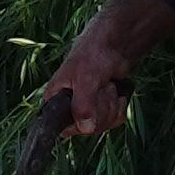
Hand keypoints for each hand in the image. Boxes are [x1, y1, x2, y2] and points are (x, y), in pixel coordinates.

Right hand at [41, 0, 174, 137]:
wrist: (113, 45)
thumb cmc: (92, 55)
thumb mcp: (84, 79)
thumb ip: (82, 105)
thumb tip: (85, 128)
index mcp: (55, 101)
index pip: (62, 128)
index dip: (78, 124)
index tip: (89, 109)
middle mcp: (69, 109)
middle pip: (86, 129)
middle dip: (100, 109)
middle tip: (101, 87)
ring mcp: (88, 110)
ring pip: (102, 125)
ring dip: (111, 105)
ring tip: (107, 85)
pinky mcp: (104, 109)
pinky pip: (114, 120)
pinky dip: (119, 106)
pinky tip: (116, 92)